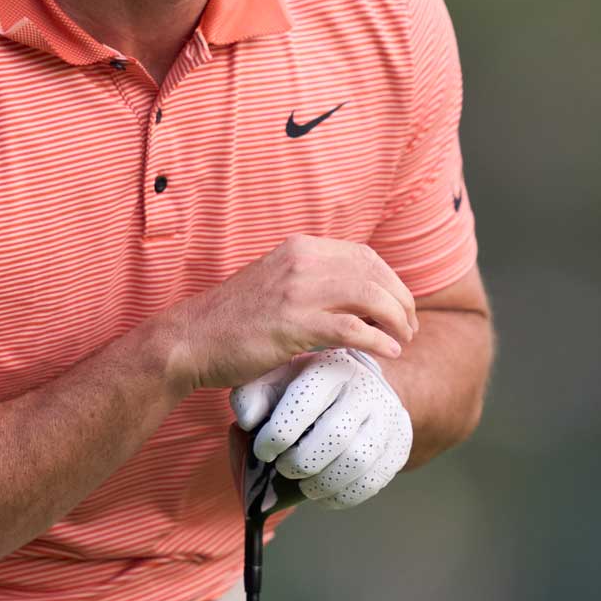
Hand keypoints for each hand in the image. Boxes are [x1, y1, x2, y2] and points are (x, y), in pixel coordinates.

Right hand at [168, 235, 417, 391]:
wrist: (190, 339)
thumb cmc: (232, 320)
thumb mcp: (275, 283)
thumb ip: (310, 282)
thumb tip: (353, 299)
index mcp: (299, 248)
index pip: (365, 256)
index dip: (391, 281)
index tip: (401, 306)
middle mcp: (302, 261)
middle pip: (375, 274)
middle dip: (402, 302)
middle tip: (409, 328)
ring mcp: (298, 291)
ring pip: (371, 297)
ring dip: (397, 320)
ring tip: (404, 340)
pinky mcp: (294, 324)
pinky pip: (352, 329)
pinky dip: (377, 341)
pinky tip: (388, 353)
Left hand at [230, 348, 412, 509]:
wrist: (358, 384)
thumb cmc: (306, 387)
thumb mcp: (275, 378)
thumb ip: (252, 394)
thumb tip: (248, 420)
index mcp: (331, 367)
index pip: (303, 403)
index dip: (277, 434)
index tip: (263, 450)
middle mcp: (364, 388)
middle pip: (335, 435)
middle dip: (301, 462)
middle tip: (285, 468)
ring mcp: (388, 416)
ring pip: (358, 461)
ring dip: (323, 483)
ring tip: (304, 485)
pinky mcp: (400, 443)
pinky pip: (374, 481)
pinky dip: (343, 496)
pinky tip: (325, 493)